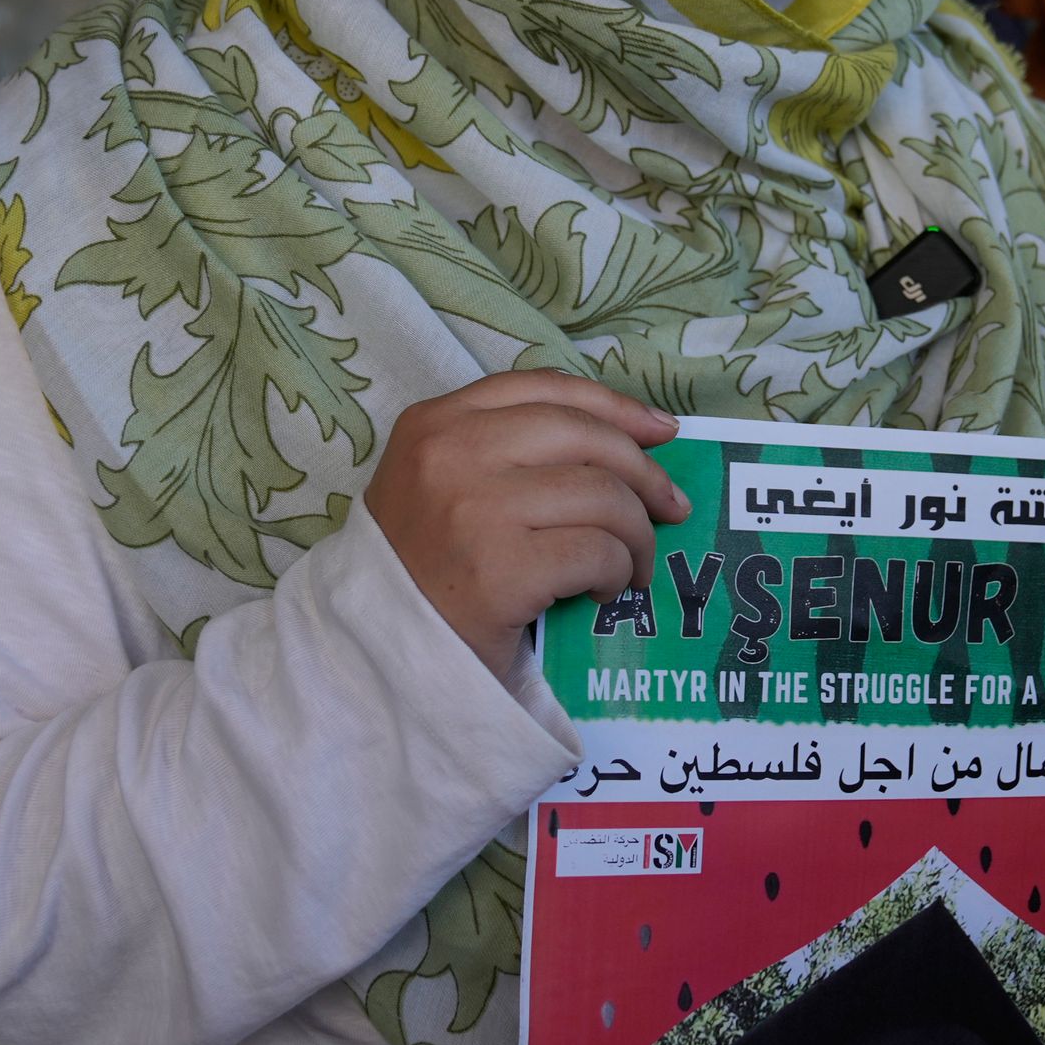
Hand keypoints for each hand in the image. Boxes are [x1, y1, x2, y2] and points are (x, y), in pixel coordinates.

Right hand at [363, 372, 688, 683]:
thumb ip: (511, 448)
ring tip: (633, 567)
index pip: (544, 389)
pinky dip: (618, 573)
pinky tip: (604, 591)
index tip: (658, 430)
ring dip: (637, 535)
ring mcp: (475, 510)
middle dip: (644, 473)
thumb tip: (635, 435)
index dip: (614, 406)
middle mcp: (451, 454)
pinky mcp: (501, 570)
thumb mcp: (442, 483)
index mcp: (434, 422)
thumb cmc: (421, 569)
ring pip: (603, 496)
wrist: (376, 655)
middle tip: (669, 508)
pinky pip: (598, 552)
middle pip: (585, 436)